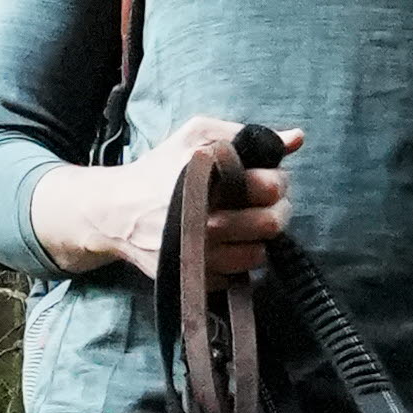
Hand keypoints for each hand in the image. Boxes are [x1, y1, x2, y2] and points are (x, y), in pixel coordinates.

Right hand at [29, 118, 306, 282]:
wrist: (116, 212)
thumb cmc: (160, 168)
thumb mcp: (196, 135)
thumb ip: (246, 134)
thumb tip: (296, 138)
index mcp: (209, 179)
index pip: (270, 186)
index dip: (276, 183)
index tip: (266, 182)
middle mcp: (206, 220)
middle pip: (271, 223)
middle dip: (275, 212)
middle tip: (263, 206)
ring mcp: (201, 254)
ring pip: (258, 254)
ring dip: (257, 239)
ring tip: (242, 226)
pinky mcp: (195, 278)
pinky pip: (238, 275)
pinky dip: (237, 261)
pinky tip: (224, 245)